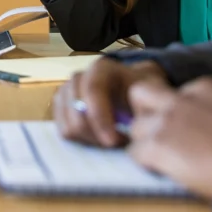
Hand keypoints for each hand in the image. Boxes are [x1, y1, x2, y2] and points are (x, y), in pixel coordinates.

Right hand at [53, 57, 167, 146]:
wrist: (131, 89)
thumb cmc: (141, 92)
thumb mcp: (150, 93)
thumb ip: (145, 105)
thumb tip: (138, 127)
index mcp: (101, 69)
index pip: (93, 91)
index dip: (101, 118)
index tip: (114, 142)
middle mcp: (79, 77)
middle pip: (77, 111)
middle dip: (96, 134)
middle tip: (119, 143)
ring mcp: (66, 91)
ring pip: (68, 124)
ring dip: (90, 139)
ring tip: (111, 140)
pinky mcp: (61, 107)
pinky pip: (63, 130)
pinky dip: (81, 140)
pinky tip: (99, 139)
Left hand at [127, 77, 211, 200]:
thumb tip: (208, 135)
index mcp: (205, 87)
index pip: (174, 92)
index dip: (175, 112)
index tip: (188, 131)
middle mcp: (181, 98)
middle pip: (140, 93)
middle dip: (142, 112)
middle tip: (157, 135)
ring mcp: (166, 119)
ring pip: (135, 127)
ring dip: (146, 144)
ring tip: (169, 161)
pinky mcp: (158, 143)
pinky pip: (135, 152)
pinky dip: (146, 164)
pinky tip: (167, 172)